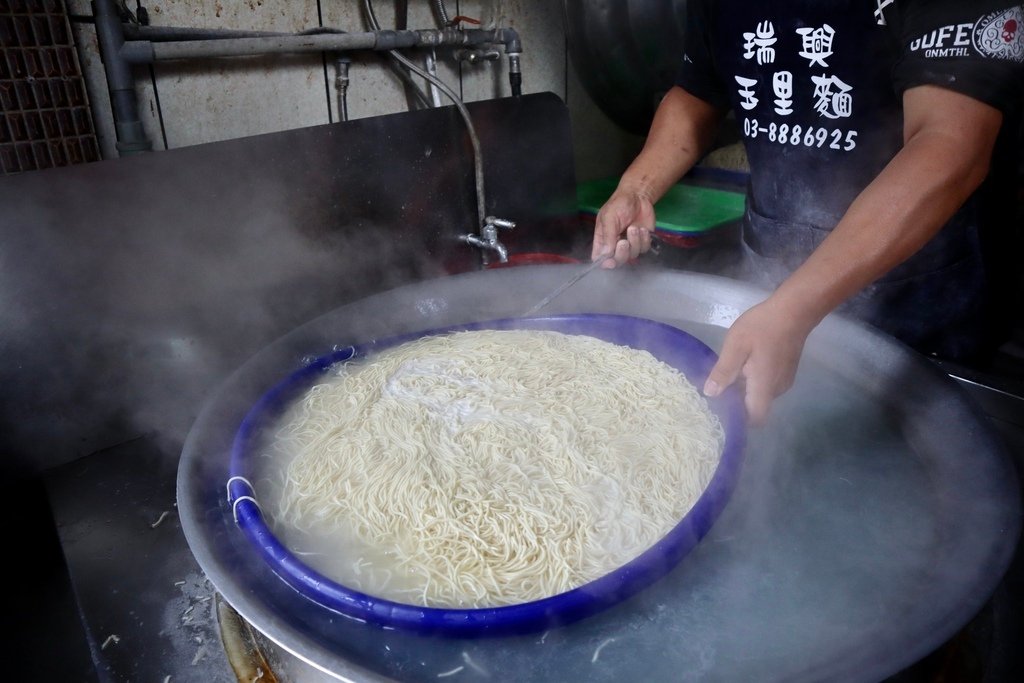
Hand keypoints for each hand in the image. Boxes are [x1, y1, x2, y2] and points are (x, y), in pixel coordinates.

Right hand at [591, 189, 654, 266]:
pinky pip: (644, 249)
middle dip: (622, 253)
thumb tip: (606, 254)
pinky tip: (642, 229)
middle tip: (624, 242)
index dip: (605, 263)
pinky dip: (644, 239)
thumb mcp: (609, 216)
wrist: (639, 196)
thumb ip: (607, 236)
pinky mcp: (642, 242)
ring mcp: (630, 245)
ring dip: (635, 242)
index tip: (611, 261)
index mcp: (602, 240)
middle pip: (617, 261)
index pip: (599, 258)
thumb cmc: (620, 204)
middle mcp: (615, 245)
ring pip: (632, 255)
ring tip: (634, 227)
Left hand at [702, 298, 814, 425]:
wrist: (794, 310)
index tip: (720, 411)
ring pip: (761, 395)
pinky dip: (753, 381)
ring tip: (725, 377)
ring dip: (744, 390)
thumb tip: (710, 394)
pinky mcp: (786, 371)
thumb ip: (723, 371)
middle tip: (715, 392)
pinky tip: (741, 366)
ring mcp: (784, 380)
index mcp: (764, 386)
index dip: (739, 420)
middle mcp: (777, 389)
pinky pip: (767, 384)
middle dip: (737, 403)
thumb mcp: (736, 346)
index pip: (755, 418)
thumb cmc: (763, 326)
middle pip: (756, 407)